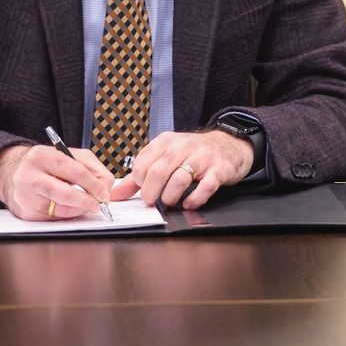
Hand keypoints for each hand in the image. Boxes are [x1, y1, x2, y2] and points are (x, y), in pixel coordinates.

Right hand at [0, 144, 114, 220]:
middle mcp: (29, 175)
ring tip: (85, 205)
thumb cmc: (45, 163)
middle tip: (98, 205)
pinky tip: (68, 208)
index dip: (94, 185)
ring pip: (60, 209)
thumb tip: (105, 187)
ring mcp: (24, 196)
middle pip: (66, 194)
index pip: (75, 172)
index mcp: (42, 156)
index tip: (104, 194)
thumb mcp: (68, 154)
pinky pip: (52, 218)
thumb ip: (91, 167)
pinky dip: (65, 215)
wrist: (11, 172)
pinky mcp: (24, 212)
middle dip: (87, 202)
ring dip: (78, 210)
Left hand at [111, 129, 253, 209]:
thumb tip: (116, 194)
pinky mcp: (218, 170)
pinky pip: (205, 187)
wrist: (229, 145)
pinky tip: (189, 203)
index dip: (138, 182)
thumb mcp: (166, 157)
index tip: (143, 190)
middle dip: (150, 193)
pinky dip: (194, 199)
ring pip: (179, 179)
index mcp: (166, 142)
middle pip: (158, 171)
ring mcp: (202, 158)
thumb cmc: (193, 154)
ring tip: (170, 202)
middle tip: (152, 202)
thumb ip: (140, 176)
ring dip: (170, 197)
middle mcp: (184, 146)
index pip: (142, 163)